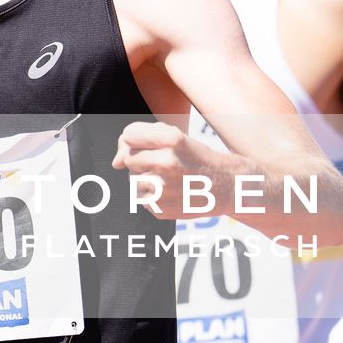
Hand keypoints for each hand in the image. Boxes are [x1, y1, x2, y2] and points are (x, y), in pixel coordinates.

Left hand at [111, 120, 234, 219]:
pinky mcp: (160, 208)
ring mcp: (163, 188)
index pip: (129, 135)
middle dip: (142, 159)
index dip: (136, 139)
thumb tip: (115, 163)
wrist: (227, 187)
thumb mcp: (176, 137)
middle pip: (129, 158)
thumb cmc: (196, 158)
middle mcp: (166, 163)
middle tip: (164, 164)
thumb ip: (140, 138)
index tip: (148, 144)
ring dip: (146, 178)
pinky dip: (152, 195)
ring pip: (132, 179)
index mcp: (172, 139)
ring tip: (170, 179)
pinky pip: (141, 198)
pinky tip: (172, 192)